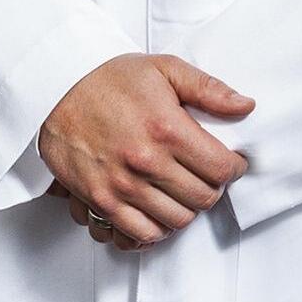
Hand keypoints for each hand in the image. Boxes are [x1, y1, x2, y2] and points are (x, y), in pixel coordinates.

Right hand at [38, 52, 252, 249]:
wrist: (55, 87)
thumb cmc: (108, 78)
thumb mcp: (163, 68)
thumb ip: (208, 88)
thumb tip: (246, 106)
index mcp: (167, 128)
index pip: (222, 169)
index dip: (233, 167)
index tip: (227, 162)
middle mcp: (146, 161)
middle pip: (203, 199)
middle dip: (210, 187)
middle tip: (202, 174)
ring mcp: (122, 185)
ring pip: (177, 221)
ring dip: (184, 208)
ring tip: (178, 190)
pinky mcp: (100, 199)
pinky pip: (141, 234)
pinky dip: (155, 228)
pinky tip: (156, 209)